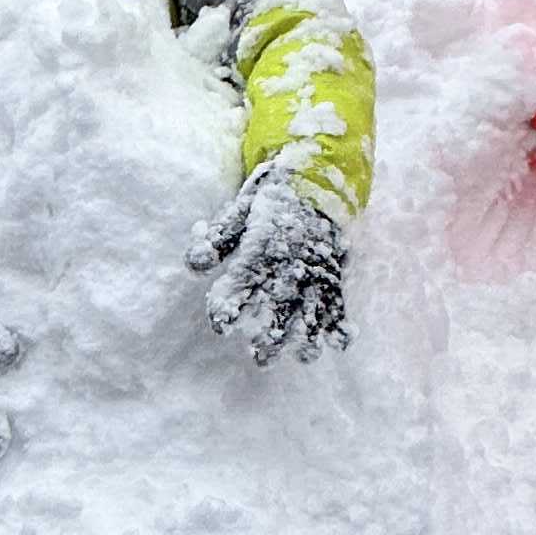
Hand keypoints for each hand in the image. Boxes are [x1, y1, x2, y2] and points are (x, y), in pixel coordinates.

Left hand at [190, 164, 349, 362]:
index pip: (244, 280)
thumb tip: (193, 266)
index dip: (230, 304)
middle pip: (282, 304)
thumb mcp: (241, 211)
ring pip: (314, 308)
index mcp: (265, 244)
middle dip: (273, 334)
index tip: (219, 324)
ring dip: (309, 336)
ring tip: (303, 357)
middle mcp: (293, 261)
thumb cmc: (274, 197)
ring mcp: (316, 269)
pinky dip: (342, 321)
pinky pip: (340, 300)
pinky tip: (340, 345)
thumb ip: (217, 239)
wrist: (319, 176)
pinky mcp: (333, 273)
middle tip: (260, 358)